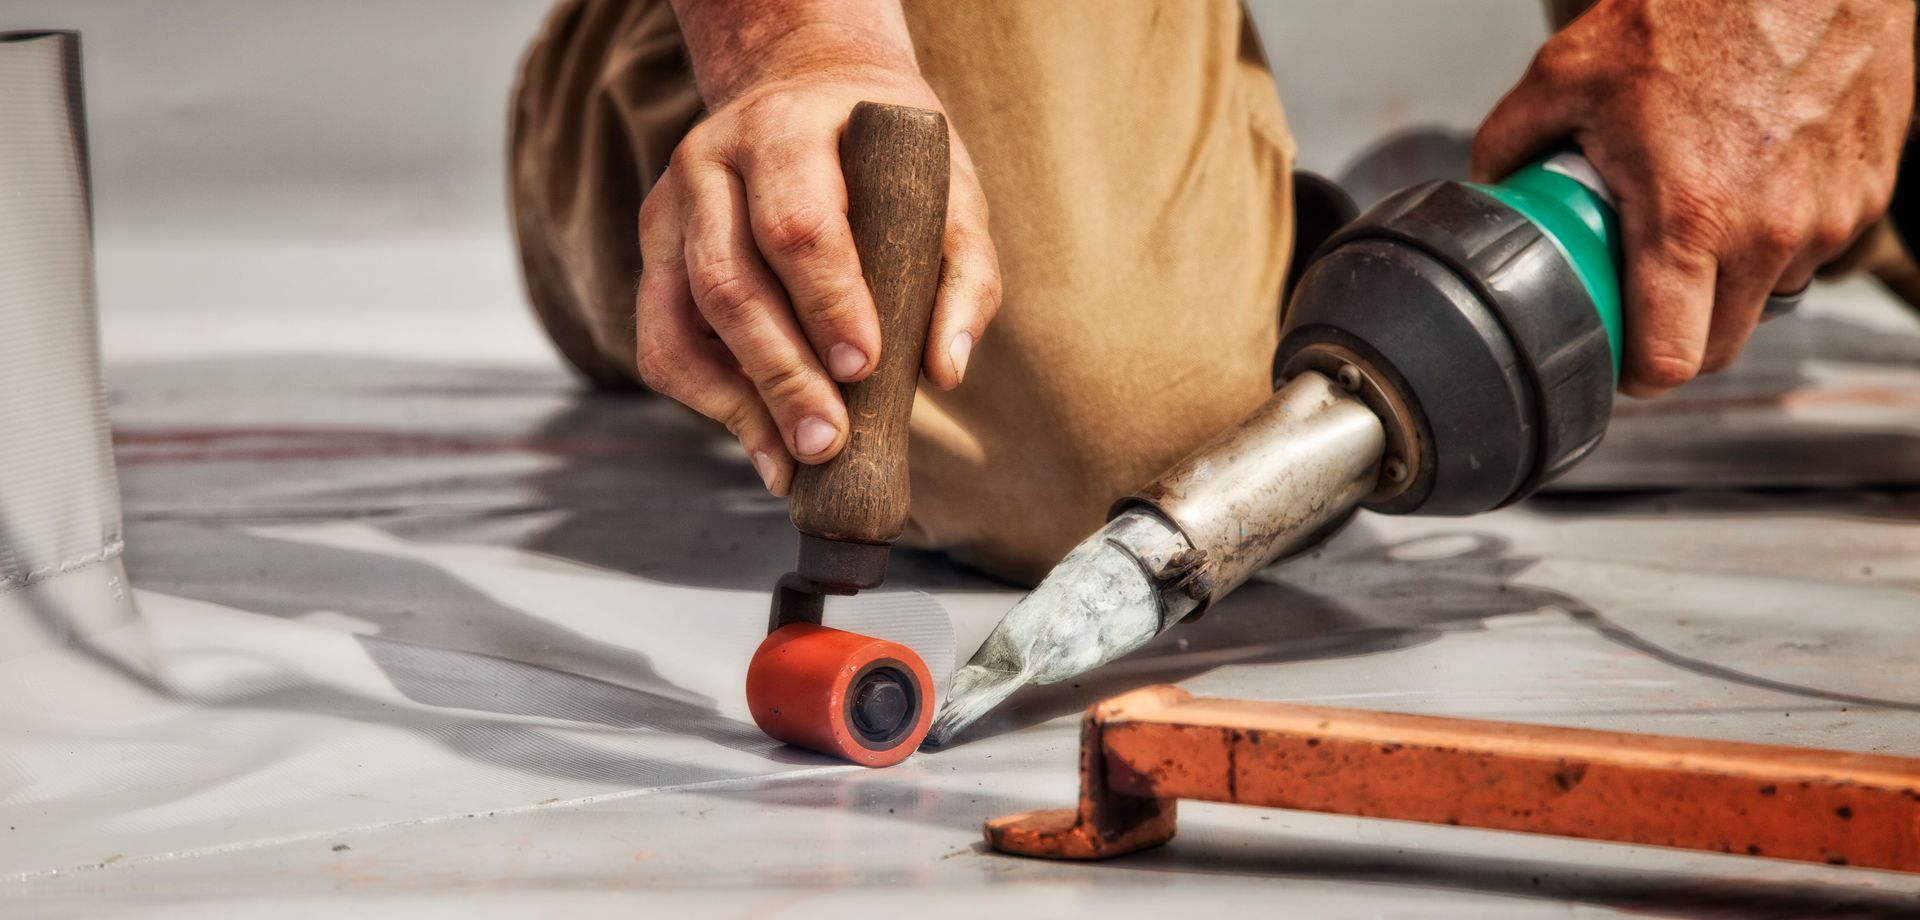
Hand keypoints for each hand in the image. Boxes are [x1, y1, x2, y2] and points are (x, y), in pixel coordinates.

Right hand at [635, 41, 999, 495]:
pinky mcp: (654, 252)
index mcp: (785, 132)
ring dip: (738, 403)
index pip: (796, 225)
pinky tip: (761, 443)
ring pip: (679, 320)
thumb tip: (946, 369)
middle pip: (727, 282)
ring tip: (794, 462)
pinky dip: (709, 403)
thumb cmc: (884, 154)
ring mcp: (669, 207)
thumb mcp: (944, 187)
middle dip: (781, 374)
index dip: (826, 302)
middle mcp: (710, 162)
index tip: (863, 367)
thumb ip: (963, 271)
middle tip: (829, 442)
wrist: (804, 88)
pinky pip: (660, 342)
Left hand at [1474, 0, 1913, 396]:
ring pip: (1769, 294)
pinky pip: (1813, 245)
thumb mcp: (1570, 71)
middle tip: (1643, 291)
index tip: (1616, 359)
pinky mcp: (1870, 190)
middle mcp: (1770, 230)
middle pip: (1720, 346)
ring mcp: (1829, 214)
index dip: (1636, 375)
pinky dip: (1779, 232)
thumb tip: (1493, 183)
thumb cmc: (1699, 7)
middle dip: (1677, 334)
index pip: (1671, 361)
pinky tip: (1749, 178)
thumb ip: (1514, 139)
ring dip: (1731, 279)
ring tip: (1698, 215)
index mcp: (1691, 217)